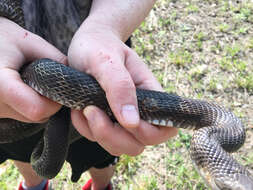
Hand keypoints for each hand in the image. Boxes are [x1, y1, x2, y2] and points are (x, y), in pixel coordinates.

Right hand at [0, 18, 64, 121]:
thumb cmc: (1, 39)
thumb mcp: (30, 42)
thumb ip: (55, 59)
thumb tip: (75, 76)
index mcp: (0, 84)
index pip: (37, 109)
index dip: (54, 100)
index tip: (56, 85)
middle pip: (38, 115)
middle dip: (50, 100)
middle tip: (43, 78)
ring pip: (32, 117)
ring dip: (40, 101)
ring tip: (29, 80)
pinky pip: (22, 115)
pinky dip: (29, 103)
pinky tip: (22, 86)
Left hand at [68, 26, 177, 155]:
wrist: (86, 44)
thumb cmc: (99, 46)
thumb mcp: (107, 61)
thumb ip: (121, 87)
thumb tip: (132, 122)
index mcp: (150, 94)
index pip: (164, 128)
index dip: (147, 133)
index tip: (120, 117)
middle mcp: (139, 110)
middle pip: (138, 145)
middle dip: (113, 136)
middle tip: (92, 110)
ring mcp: (121, 118)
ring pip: (118, 146)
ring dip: (97, 132)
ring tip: (85, 107)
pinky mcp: (105, 120)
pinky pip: (97, 138)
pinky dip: (85, 128)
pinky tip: (79, 109)